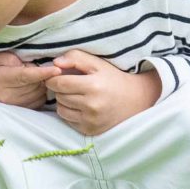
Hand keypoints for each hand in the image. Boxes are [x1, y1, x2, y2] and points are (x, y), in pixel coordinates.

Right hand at [0, 52, 57, 109]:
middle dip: (42, 75)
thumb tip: (26, 64)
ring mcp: (12, 107)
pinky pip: (37, 103)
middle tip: (34, 66)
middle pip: (35, 86)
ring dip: (42, 85)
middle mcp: (6, 97)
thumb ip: (8, 58)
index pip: (25, 76)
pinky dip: (40, 94)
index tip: (56, 69)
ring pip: (38, 95)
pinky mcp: (17, 114)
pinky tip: (33, 87)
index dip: (42, 73)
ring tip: (33, 77)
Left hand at [46, 49, 160, 136]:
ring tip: (75, 95)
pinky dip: (70, 113)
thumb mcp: (97, 63)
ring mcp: (91, 120)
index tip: (57, 76)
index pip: (60, 83)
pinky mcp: (90, 130)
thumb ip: (75, 58)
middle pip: (60, 97)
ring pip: (61, 110)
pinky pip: (68, 121)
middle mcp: (92, 106)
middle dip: (60, 90)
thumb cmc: (113, 78)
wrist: (135, 100)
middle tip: (69, 85)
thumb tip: (54, 63)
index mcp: (93, 86)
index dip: (54, 78)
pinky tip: (81, 106)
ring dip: (63, 102)